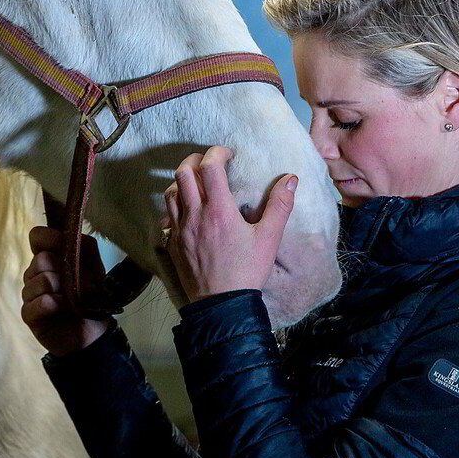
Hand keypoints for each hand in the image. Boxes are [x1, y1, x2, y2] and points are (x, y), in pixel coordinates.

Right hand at [20, 227, 111, 356]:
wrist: (92, 334)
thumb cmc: (92, 298)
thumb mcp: (95, 268)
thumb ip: (85, 246)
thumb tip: (67, 234)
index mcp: (51, 258)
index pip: (37, 236)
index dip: (49, 239)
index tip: (64, 248)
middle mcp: (37, 273)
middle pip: (40, 259)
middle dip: (61, 271)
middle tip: (74, 285)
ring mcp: (30, 293)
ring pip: (38, 280)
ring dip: (59, 290)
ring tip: (70, 301)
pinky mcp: (28, 314)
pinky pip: (36, 302)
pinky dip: (51, 305)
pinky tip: (61, 309)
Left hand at [163, 146, 296, 301]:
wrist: (221, 304)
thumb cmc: (247, 271)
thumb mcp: (269, 239)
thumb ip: (280, 206)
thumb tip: (291, 180)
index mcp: (219, 209)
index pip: (210, 166)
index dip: (217, 153)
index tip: (228, 154)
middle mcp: (195, 214)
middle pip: (183, 172)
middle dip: (195, 160)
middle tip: (209, 162)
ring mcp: (180, 229)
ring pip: (170, 191)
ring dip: (182, 180)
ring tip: (197, 182)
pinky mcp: (173, 243)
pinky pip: (167, 214)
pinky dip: (175, 203)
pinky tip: (186, 208)